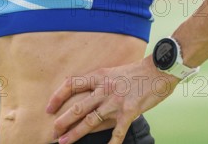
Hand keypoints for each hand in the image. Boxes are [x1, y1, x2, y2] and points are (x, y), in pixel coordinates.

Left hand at [46, 56, 179, 143]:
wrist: (157, 71)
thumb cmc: (135, 72)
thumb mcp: (112, 73)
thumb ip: (98, 84)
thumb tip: (83, 95)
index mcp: (99, 76)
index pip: (72, 84)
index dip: (58, 96)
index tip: (49, 107)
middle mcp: (104, 89)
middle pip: (79, 107)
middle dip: (63, 121)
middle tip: (53, 131)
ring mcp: (116, 102)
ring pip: (91, 120)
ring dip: (76, 133)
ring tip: (64, 142)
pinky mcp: (129, 112)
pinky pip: (117, 132)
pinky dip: (111, 143)